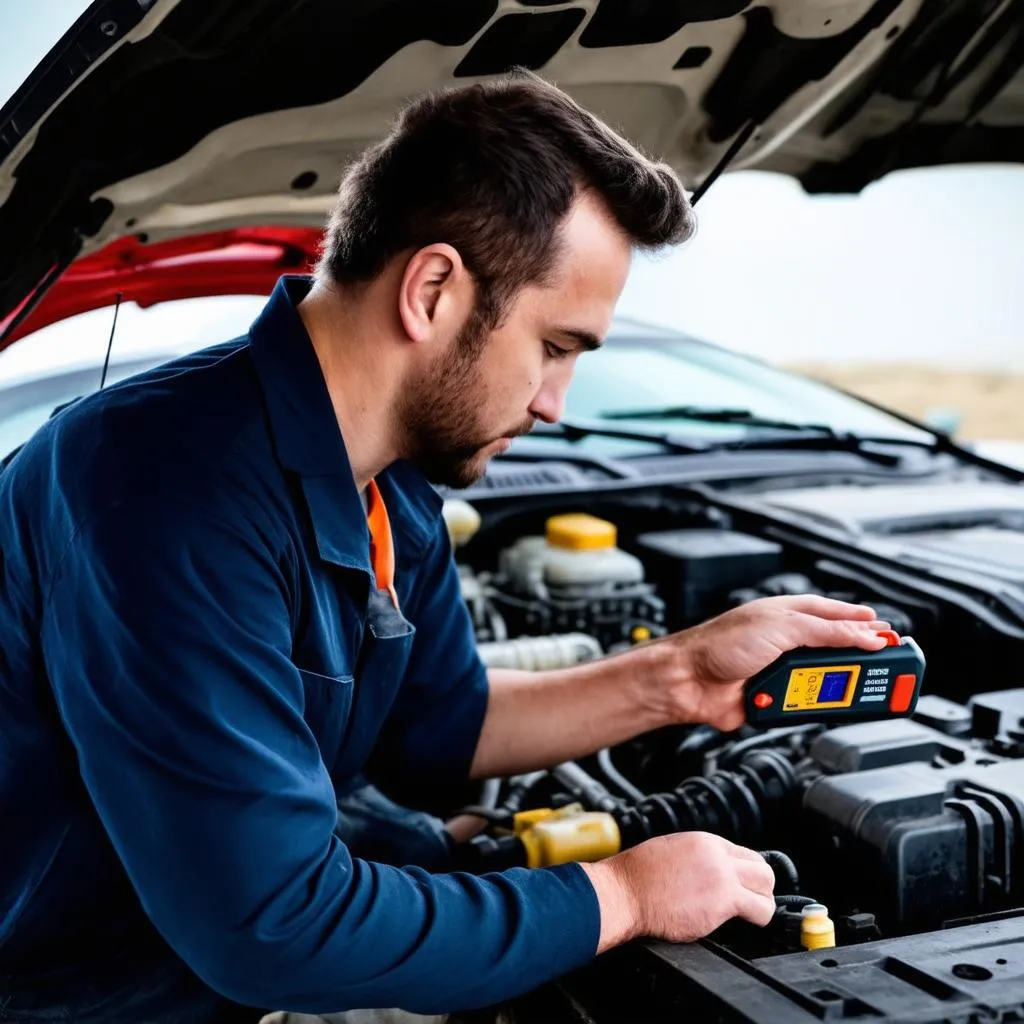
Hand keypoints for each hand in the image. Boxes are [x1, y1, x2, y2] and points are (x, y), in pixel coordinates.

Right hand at [581, 832, 775, 951]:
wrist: (625, 892)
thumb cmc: (638, 876)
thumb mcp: (672, 850)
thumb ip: (698, 858)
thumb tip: (710, 871)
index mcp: (705, 842)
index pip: (746, 855)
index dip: (747, 874)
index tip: (744, 887)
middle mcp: (718, 856)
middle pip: (763, 870)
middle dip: (761, 888)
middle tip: (751, 902)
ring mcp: (722, 879)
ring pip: (766, 891)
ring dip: (762, 905)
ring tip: (749, 915)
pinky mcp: (722, 903)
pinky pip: (758, 911)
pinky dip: (756, 920)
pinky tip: (740, 924)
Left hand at [649, 595, 891, 730]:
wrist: (687, 681)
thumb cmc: (719, 645)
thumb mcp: (781, 628)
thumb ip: (826, 631)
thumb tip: (865, 635)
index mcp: (788, 614)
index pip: (835, 615)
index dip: (863, 624)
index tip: (890, 635)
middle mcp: (786, 641)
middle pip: (835, 652)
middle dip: (860, 661)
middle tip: (889, 669)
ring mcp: (780, 671)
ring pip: (824, 682)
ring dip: (835, 686)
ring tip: (858, 689)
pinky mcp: (775, 699)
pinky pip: (805, 707)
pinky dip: (812, 707)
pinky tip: (819, 705)